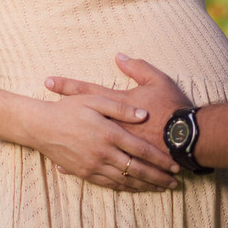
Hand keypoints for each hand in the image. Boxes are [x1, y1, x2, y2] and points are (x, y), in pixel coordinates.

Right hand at [24, 89, 178, 191]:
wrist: (40, 127)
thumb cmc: (68, 109)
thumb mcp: (95, 100)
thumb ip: (121, 108)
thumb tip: (144, 113)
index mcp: (108, 133)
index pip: (141, 150)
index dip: (160, 159)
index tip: (175, 165)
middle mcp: (103, 153)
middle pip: (137, 170)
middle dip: (158, 178)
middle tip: (175, 183)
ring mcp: (93, 166)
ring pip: (125, 180)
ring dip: (144, 185)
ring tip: (161, 188)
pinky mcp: (84, 174)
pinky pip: (109, 184)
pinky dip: (125, 188)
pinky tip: (135, 189)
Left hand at [46, 53, 191, 153]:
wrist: (187, 137)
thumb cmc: (172, 109)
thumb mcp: (158, 81)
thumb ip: (137, 67)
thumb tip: (120, 56)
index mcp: (119, 105)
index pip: (87, 91)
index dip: (67, 85)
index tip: (48, 81)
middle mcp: (113, 127)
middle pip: (81, 120)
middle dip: (59, 117)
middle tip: (40, 115)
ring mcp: (117, 147)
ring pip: (87, 147)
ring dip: (68, 148)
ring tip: (50, 151)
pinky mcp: (123, 163)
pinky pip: (97, 165)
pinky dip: (81, 167)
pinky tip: (68, 170)